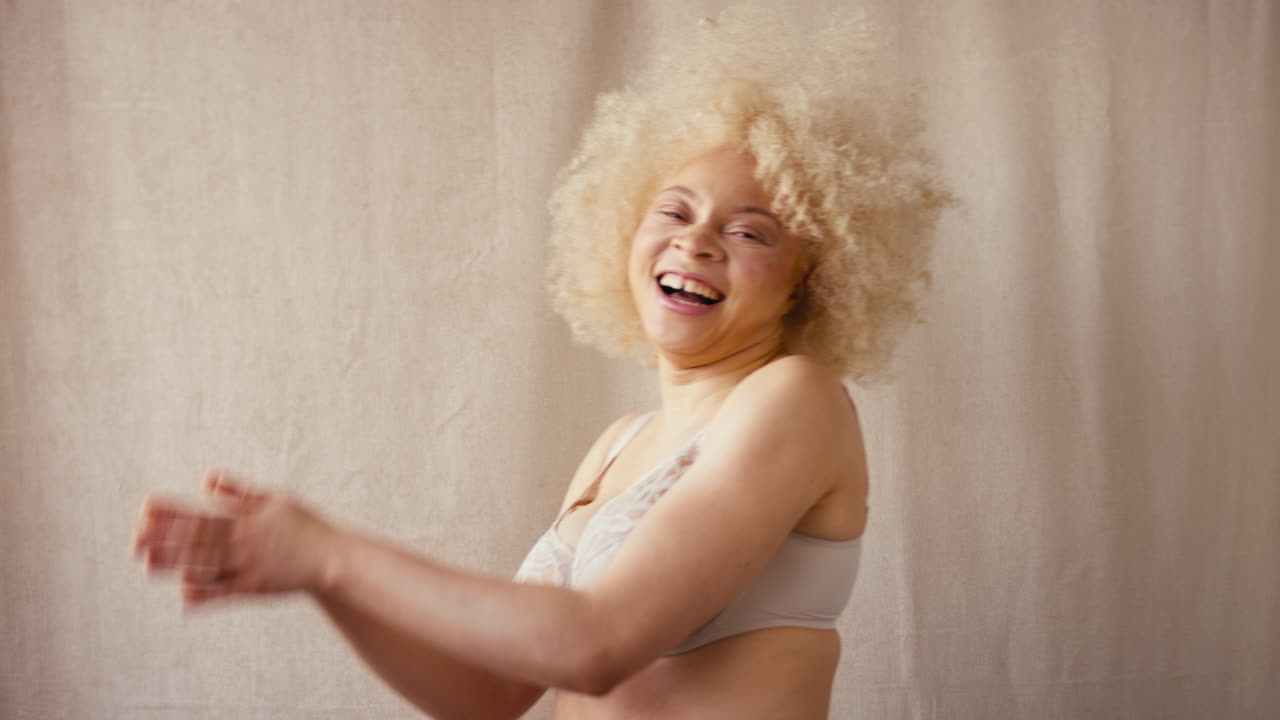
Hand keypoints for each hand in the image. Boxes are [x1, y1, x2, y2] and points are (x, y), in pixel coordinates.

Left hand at [132, 471, 341, 608]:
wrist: (332, 556)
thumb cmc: (304, 525)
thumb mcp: (275, 499)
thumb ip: (239, 493)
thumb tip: (207, 479)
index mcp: (246, 519)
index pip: (203, 513)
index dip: (173, 512)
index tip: (145, 509)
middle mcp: (244, 541)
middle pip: (198, 539)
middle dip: (164, 540)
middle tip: (134, 541)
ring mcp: (249, 566)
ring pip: (207, 565)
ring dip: (176, 565)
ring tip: (148, 566)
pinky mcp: (257, 587)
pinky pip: (226, 592)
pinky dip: (206, 595)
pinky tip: (183, 598)